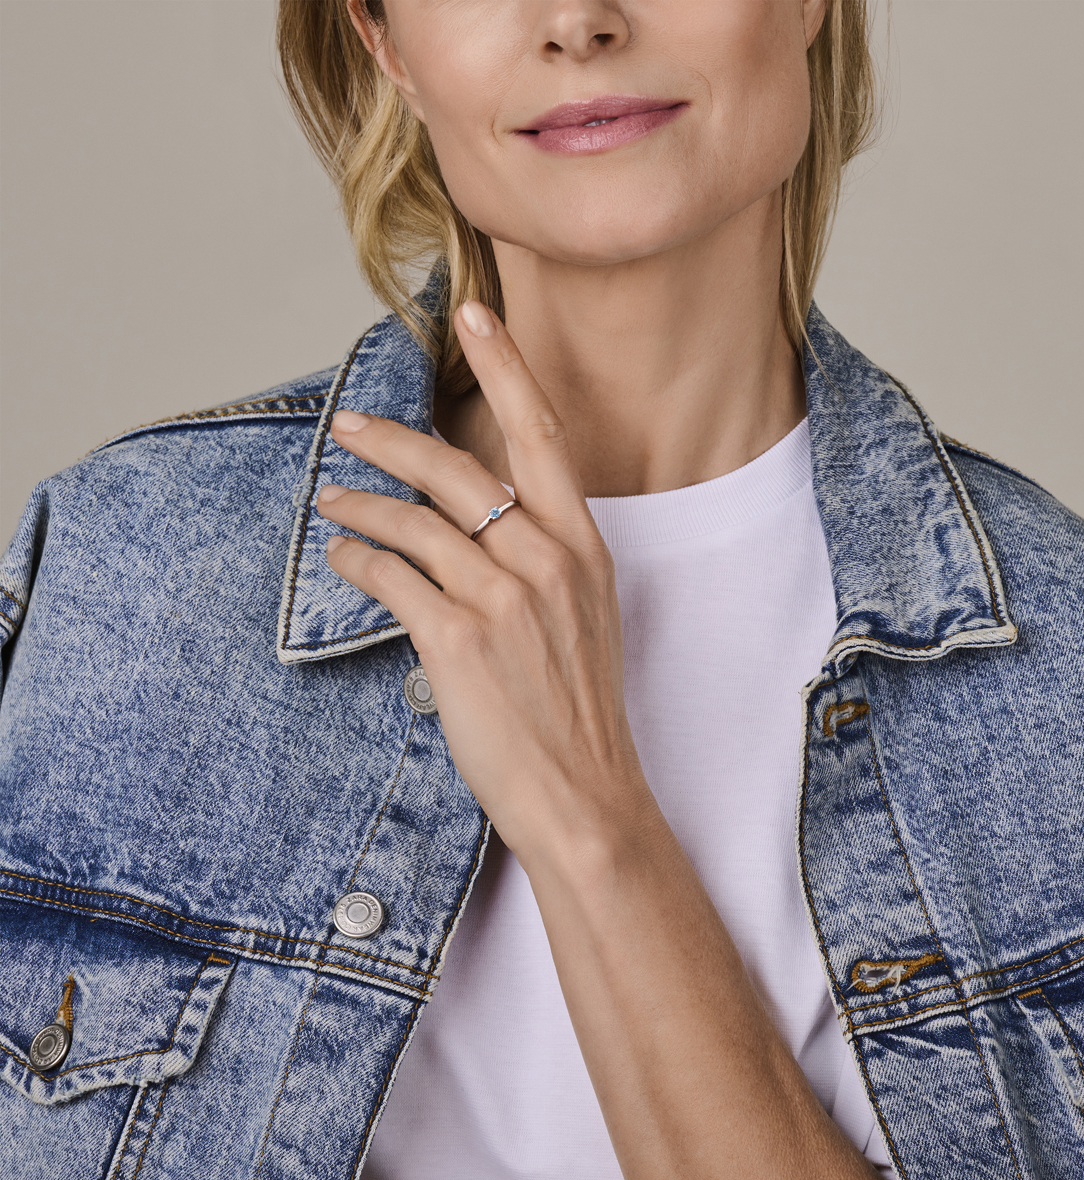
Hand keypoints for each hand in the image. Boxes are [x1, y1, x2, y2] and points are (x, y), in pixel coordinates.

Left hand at [317, 300, 650, 866]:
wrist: (584, 792)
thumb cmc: (580, 710)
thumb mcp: (583, 617)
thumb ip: (540, 560)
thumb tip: (475, 524)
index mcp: (585, 545)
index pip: (542, 434)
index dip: (506, 367)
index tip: (475, 314)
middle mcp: (547, 558)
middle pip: (457, 468)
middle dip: (391, 438)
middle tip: (347, 426)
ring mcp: (505, 597)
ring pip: (414, 520)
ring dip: (362, 504)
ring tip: (331, 500)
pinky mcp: (459, 639)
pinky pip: (392, 575)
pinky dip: (358, 560)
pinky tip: (343, 557)